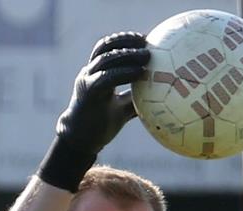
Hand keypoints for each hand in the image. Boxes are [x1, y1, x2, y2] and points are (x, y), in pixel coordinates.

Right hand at [38, 32, 148, 190]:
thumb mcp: (122, 109)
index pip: (107, 47)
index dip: (123, 39)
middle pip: (105, 47)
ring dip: (127, 54)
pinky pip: (107, 78)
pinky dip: (124, 73)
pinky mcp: (89, 93)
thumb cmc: (101, 125)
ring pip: (106, 59)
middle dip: (126, 40)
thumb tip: (161, 95)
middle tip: (146, 41)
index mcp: (95, 73)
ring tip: (146, 55)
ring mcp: (87, 81)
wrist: (80, 140)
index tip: (143, 38)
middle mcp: (89, 73)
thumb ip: (136, 98)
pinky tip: (140, 72)